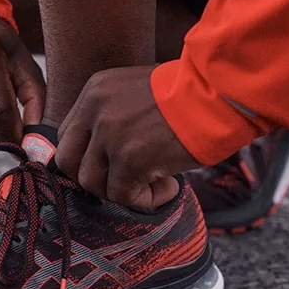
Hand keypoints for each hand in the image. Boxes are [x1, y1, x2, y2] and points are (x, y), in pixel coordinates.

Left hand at [55, 66, 200, 209]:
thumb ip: (116, 115)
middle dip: (95, 177)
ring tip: (156, 179)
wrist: (220, 94)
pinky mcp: (129, 159)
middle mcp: (95, 109)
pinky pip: (122, 196)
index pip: (68, 135)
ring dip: (122, 189)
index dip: (88, 157)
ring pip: (91, 183)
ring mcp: (110, 134)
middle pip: (68, 161)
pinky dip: (146, 199)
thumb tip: (107, 154)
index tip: (113, 165)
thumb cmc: (192, 94)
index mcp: (96, 90)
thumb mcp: (139, 92)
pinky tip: (170, 185)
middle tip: (125, 179)